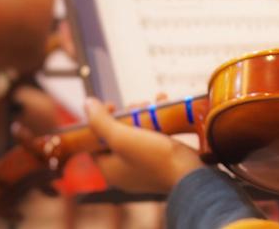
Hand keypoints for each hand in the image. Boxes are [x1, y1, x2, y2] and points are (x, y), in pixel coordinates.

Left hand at [84, 97, 203, 193]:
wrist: (192, 175)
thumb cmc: (155, 158)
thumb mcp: (123, 138)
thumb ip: (101, 122)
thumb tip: (87, 103)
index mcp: (110, 169)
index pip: (95, 142)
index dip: (100, 121)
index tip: (114, 106)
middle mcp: (125, 171)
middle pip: (118, 136)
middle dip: (128, 115)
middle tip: (139, 104)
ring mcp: (145, 168)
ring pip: (138, 135)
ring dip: (145, 116)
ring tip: (155, 104)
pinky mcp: (163, 163)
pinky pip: (155, 139)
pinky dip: (159, 123)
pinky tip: (166, 108)